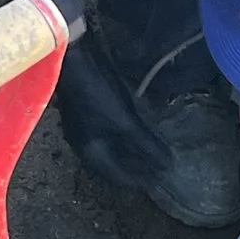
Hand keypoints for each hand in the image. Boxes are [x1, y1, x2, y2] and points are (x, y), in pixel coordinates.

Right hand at [55, 31, 171, 187]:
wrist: (72, 58)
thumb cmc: (96, 92)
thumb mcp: (124, 122)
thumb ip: (146, 145)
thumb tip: (167, 166)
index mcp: (91, 153)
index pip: (119, 176)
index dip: (141, 180)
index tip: (162, 180)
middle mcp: (85, 146)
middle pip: (116, 164)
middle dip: (138, 168)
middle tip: (161, 169)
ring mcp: (85, 129)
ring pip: (114, 149)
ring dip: (133, 152)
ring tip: (154, 153)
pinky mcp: (89, 113)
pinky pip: (112, 134)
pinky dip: (128, 138)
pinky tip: (139, 131)